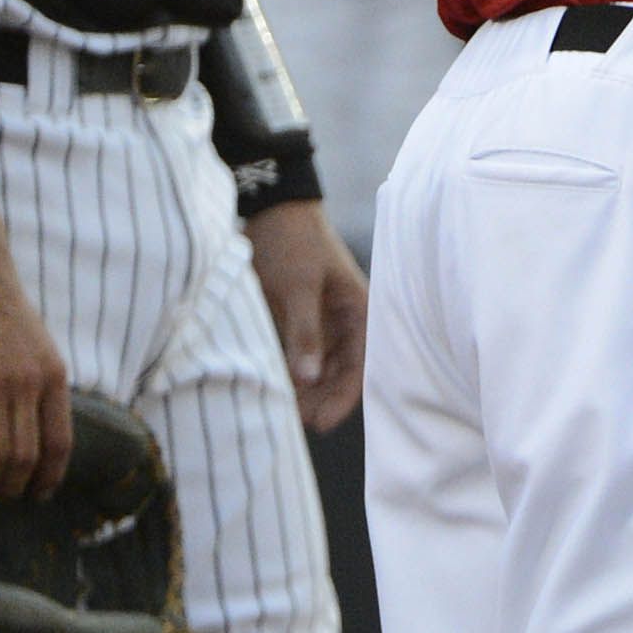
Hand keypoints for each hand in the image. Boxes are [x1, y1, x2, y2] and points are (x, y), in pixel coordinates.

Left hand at [248, 199, 368, 429]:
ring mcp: (323, 323)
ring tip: (284, 412)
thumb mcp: (299, 286)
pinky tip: (275, 390)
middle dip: (322, 400)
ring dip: (306, 392)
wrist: (271, 209)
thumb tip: (308, 379)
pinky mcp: (299, 322)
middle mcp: (346, 323)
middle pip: (341, 373)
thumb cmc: (293, 242)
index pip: (361, 366)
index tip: (321, 423)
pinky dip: (290, 375)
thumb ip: (305, 332)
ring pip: (320, 370)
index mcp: (360, 312)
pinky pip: (299, 357)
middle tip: (296, 423)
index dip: (343, 397)